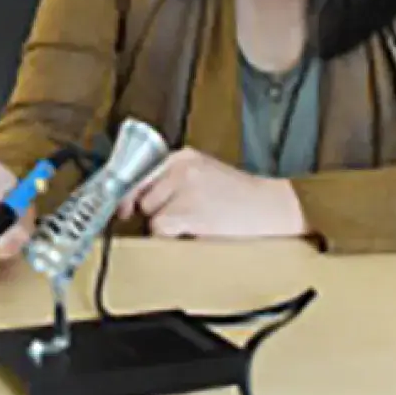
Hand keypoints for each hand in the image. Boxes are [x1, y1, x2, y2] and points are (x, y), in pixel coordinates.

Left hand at [117, 147, 307, 239]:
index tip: (122, 206)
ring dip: (164, 225)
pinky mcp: (189, 211)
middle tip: (180, 217)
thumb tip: (136, 199)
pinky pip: (160, 229)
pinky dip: (170, 237)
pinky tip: (194, 232)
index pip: (139, 171)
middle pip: (141, 196)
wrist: (273, 208)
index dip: (128, 193)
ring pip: (150, 214)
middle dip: (153, 211)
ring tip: (194, 223)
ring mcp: (184, 189)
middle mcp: (180, 168)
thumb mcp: (205, 175)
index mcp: (184, 157)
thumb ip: (174, 179)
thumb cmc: (241, 198)